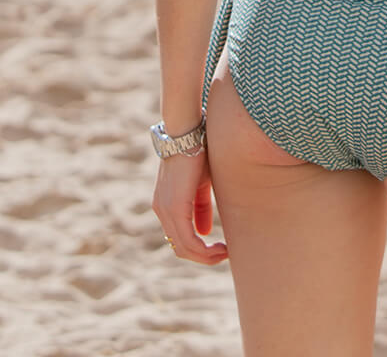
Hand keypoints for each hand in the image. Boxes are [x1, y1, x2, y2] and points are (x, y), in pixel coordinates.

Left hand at [152, 149, 228, 263]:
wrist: (188, 132)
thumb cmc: (197, 152)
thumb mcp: (201, 184)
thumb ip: (200, 208)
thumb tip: (205, 232)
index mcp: (165, 204)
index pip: (179, 238)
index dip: (199, 248)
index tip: (220, 247)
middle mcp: (161, 210)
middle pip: (181, 248)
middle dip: (204, 256)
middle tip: (225, 253)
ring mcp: (165, 210)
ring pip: (184, 248)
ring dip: (206, 256)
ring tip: (225, 252)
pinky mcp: (175, 208)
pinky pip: (188, 240)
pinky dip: (204, 250)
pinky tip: (221, 247)